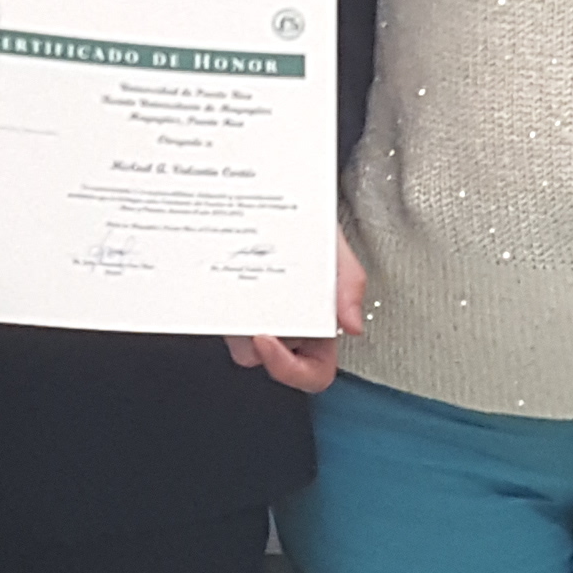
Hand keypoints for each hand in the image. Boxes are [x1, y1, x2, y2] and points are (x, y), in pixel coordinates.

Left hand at [227, 238, 369, 392]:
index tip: (266, 338)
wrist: (281, 199)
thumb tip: (352, 325)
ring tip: (239, 283)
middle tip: (251, 309)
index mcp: (319, 327)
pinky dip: (220, 301)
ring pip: (240, 342)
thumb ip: (350, 284)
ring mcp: (256, 315)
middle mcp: (287, 327)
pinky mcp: (230, 302)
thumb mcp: (337, 249)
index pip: (313, 373)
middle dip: (259, 336)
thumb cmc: (313, 227)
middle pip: (268, 358)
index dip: (290, 369)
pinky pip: (221, 317)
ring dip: (237, 320)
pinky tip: (224, 272)